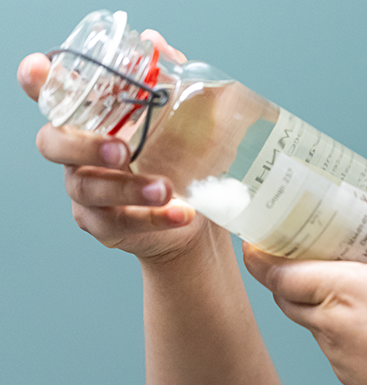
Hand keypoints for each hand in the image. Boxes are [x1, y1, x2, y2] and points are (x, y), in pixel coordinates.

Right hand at [17, 33, 206, 262]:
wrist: (197, 212)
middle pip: (53, 144)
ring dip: (128, 188)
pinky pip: (119, 224)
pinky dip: (153, 219)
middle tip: (121, 150)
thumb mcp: (184, 117)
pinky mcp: (104, 226)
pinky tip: (181, 213)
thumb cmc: (179, 157)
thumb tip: (158, 44)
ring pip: (87, 188)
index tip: (37, 71)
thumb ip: (169, 80)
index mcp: (88, 120)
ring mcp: (86, 192)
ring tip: (166, 188)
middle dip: (83, 146)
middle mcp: (76, 155)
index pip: (50, 96)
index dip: (37, 83)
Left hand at [241, 179, 366, 384]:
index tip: (266, 230)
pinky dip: (334, 322)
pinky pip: (328, 340)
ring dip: (313, 295)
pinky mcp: (347, 377)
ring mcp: (334, 354)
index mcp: (343, 290)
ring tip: (345, 276)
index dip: (263, 249)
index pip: (275, 268)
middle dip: (288, 266)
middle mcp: (328, 322)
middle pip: (284, 291)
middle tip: (307, 243)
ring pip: (306, 316)